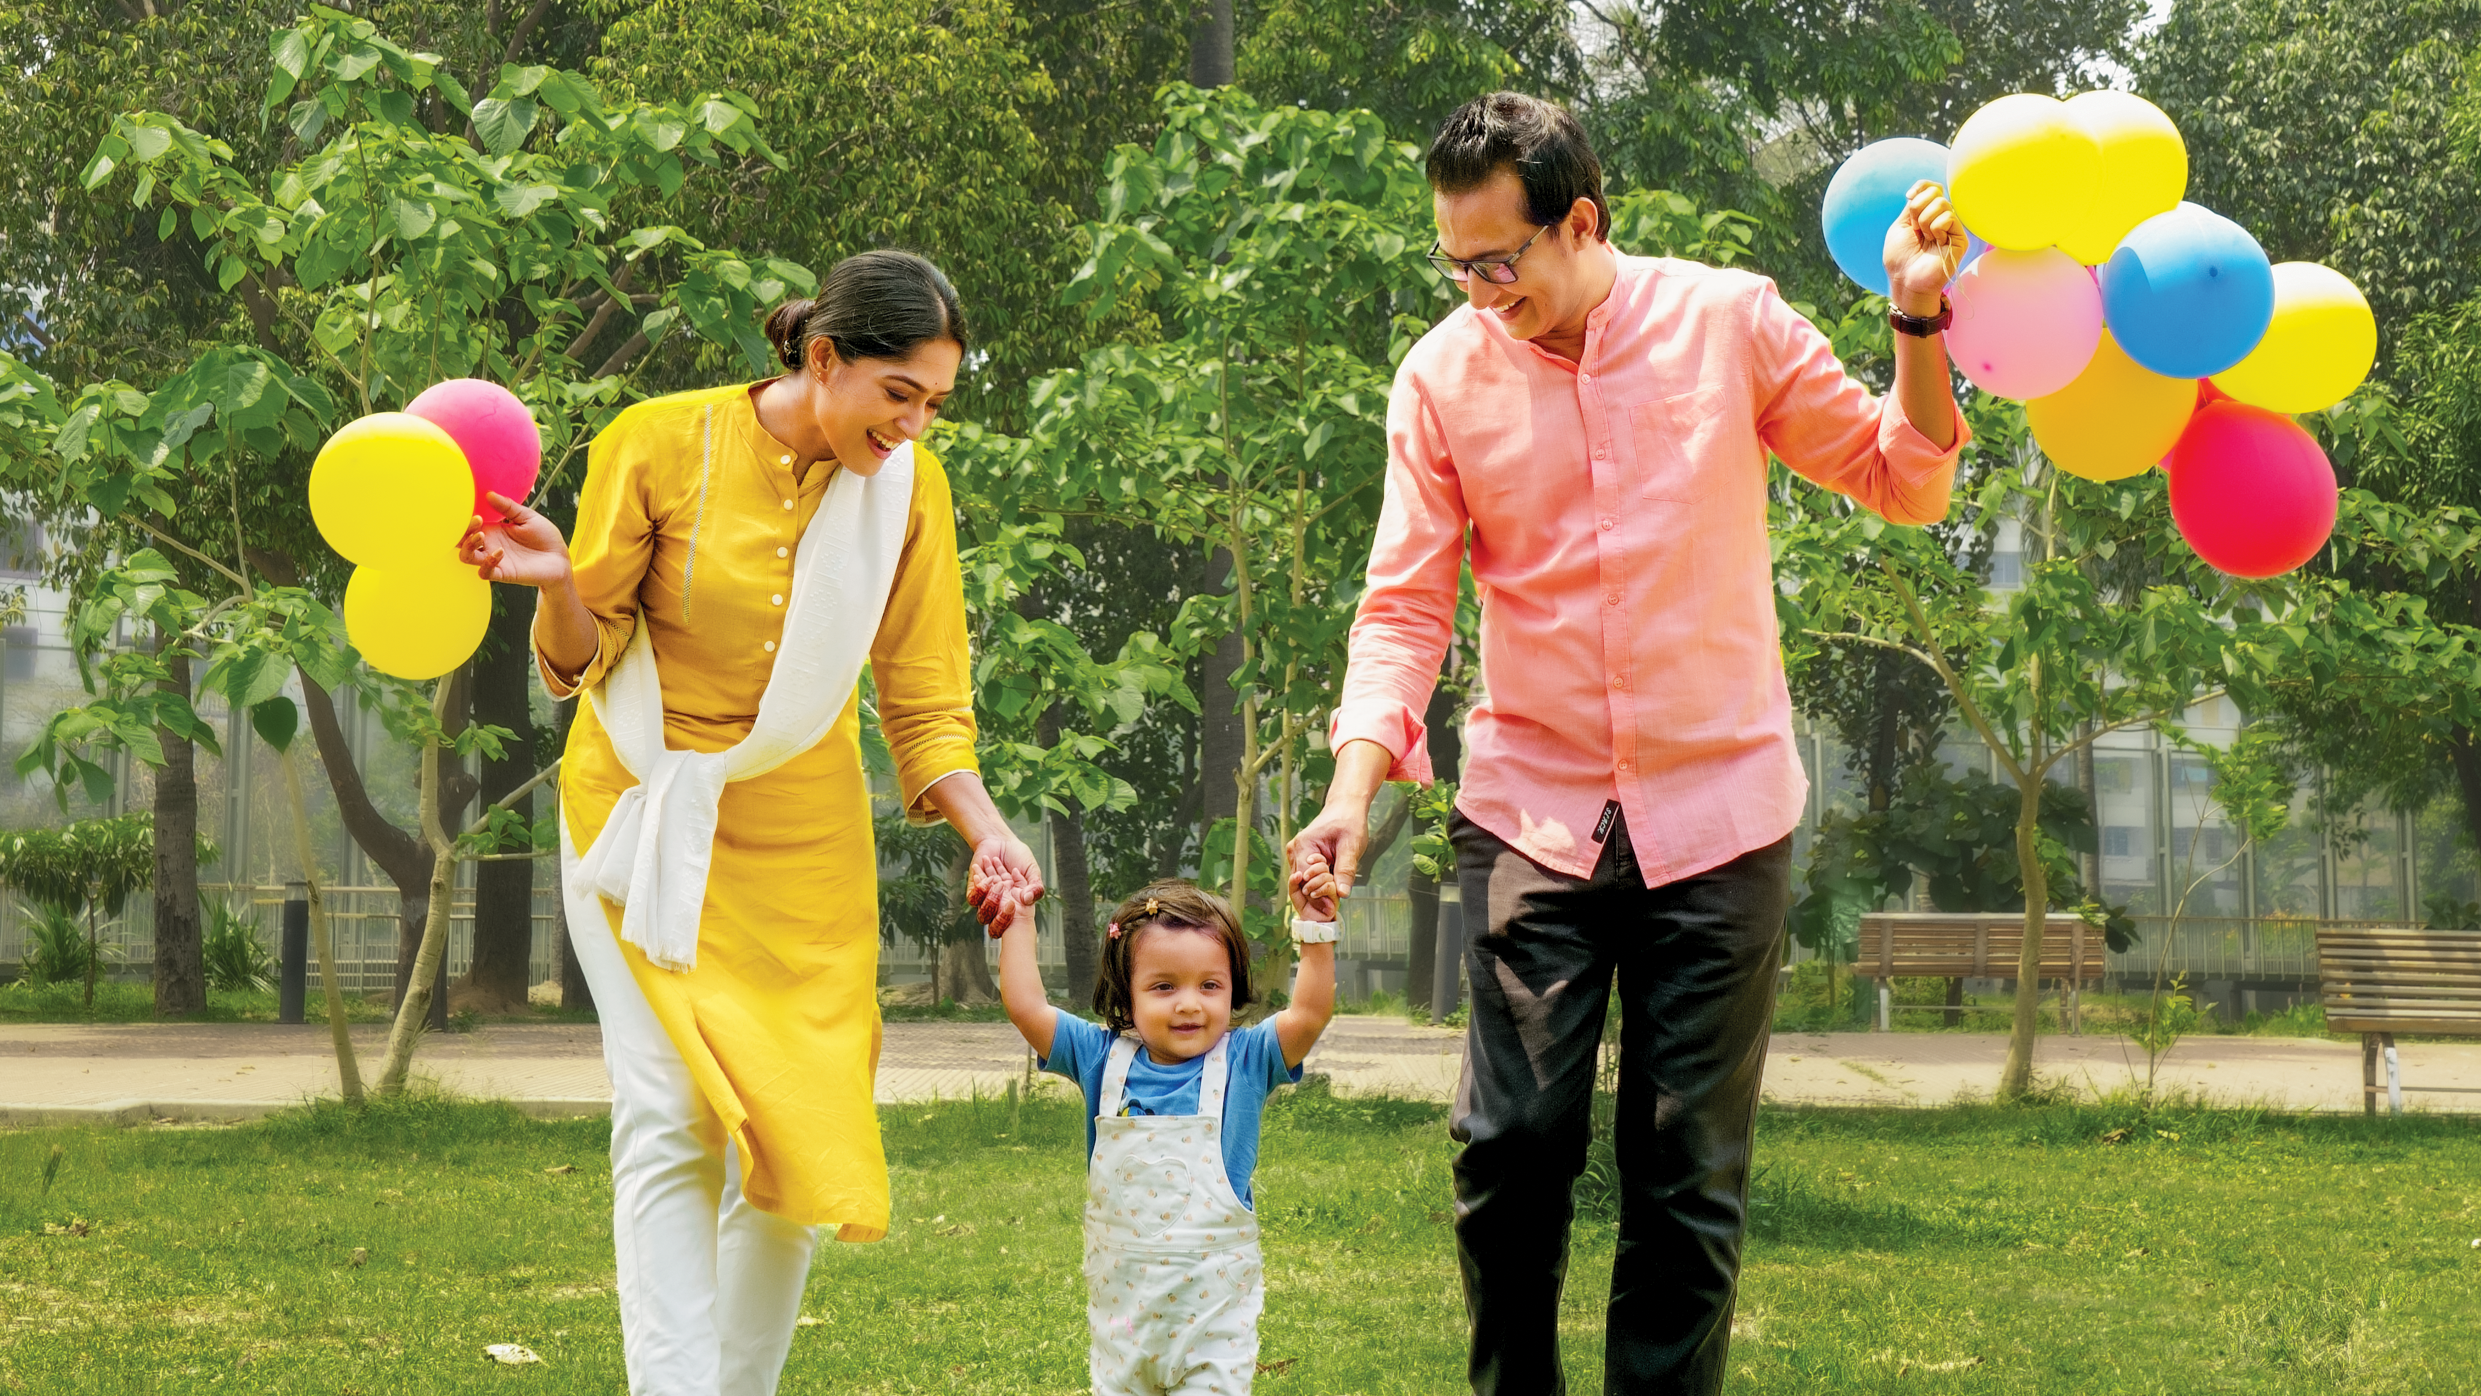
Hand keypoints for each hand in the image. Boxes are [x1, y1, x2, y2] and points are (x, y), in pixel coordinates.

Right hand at [459, 492, 572, 587]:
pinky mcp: (504, 573)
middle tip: (476, 522)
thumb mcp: (527, 517)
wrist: (560, 558)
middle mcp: (489, 545)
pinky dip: (487, 563)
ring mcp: (495, 560)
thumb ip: (508, 507)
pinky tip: (500, 553)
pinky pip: (485, 573)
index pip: (468, 525)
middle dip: (461, 531)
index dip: (464, 518)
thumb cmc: (544, 537)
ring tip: (482, 536)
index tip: (475, 511)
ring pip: (466, 557)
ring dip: (468, 546)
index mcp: (493, 530)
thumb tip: (489, 494)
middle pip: (461, 540)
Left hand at [967, 834, 1045, 936]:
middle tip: (1005, 891)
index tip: (1013, 907)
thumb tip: (1027, 900)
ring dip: (989, 899)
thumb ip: (1036, 886)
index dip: (1009, 921)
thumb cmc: (1019, 857)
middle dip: (998, 914)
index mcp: (1016, 904)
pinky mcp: (975, 889)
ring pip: (983, 913)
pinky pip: (973, 898)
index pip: (1011, 923)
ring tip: (997, 880)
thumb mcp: (1032, 871)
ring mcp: (987, 898)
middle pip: (994, 924)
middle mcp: (1000, 905)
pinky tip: (983, 872)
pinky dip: (978, 889)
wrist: (1001, 841)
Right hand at [1286, 794, 1371, 900]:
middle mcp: (1295, 851)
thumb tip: (1342, 894)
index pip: (1305, 880)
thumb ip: (1346, 870)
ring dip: (1320, 889)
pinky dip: (1320, 883)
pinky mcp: (1303, 858)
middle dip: (1320, 893)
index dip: (1319, 894)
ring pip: (1304, 883)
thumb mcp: (1351, 845)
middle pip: (1302, 884)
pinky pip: (1308, 877)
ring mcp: (1297, 855)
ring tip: (1337, 887)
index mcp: (1303, 846)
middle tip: (1338, 899)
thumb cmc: (1349, 821)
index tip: (1335, 903)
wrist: (1346, 808)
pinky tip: (1333, 881)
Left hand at [1883, 180, 1967, 315]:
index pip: (1931, 187)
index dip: (1920, 187)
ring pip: (1941, 203)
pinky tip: (1935, 243)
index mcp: (1926, 214)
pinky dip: (1935, 229)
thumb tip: (1924, 188)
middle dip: (1918, 208)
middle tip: (1916, 229)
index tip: (1909, 197)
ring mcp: (1952, 227)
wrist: (1906, 279)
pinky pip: (1948, 217)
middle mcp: (1941, 218)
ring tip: (1925, 239)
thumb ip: (1913, 205)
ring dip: (1924, 221)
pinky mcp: (1960, 237)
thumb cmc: (1900, 257)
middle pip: (1935, 192)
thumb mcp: (1901, 225)